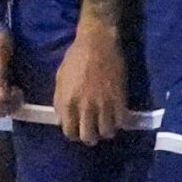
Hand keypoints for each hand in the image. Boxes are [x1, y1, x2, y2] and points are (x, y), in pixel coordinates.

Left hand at [53, 21, 128, 144]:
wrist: (97, 43)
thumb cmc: (75, 58)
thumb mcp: (60, 80)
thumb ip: (60, 101)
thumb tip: (62, 119)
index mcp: (67, 102)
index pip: (69, 132)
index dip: (74, 134)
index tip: (78, 130)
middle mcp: (84, 107)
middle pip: (88, 137)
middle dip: (90, 137)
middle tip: (93, 131)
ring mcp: (104, 104)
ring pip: (106, 132)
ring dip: (106, 131)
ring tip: (106, 125)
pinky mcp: (120, 99)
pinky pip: (121, 122)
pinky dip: (119, 123)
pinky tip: (116, 117)